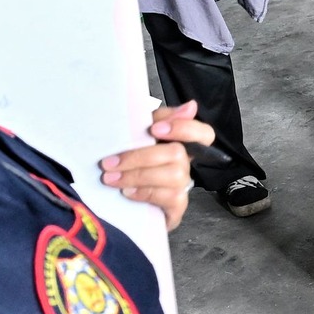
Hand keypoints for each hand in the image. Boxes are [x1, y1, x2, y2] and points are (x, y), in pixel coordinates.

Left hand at [99, 101, 214, 231]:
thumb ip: (159, 118)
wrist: (117, 200)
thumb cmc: (131, 163)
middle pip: (178, 154)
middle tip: (109, 162)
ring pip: (173, 176)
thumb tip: (190, 106)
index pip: (204, 134)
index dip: (185, 129)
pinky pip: (170, 198)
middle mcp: (186, 165)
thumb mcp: (139, 135)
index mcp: (181, 145)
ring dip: (137, 176)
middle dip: (140, 157)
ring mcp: (182, 187)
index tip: (155, 129)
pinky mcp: (176, 208)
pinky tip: (126, 192)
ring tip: (111, 178)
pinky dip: (145, 193)